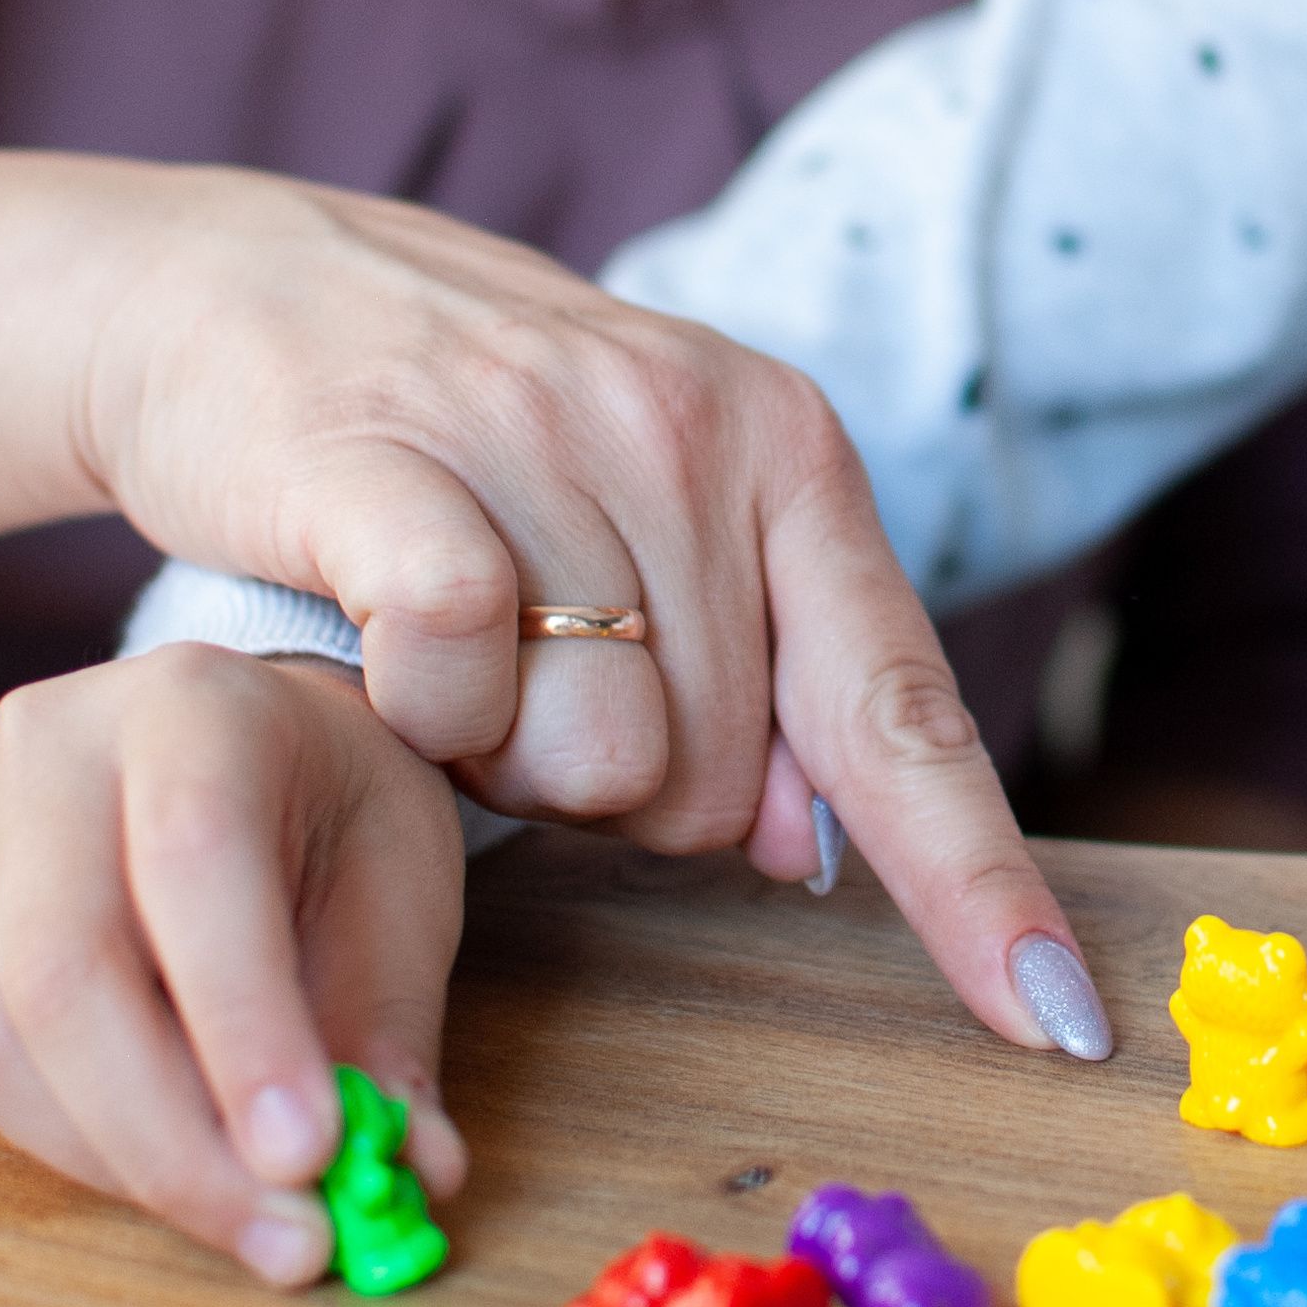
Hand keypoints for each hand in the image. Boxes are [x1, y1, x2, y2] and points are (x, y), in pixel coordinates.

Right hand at [0, 649, 465, 1283]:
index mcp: (191, 705)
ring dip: (126, 1162)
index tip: (312, 1156)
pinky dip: (78, 1148)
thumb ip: (396, 1031)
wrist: (251, 746)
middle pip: (64, 967)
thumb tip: (420, 1172)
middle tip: (288, 1236)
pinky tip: (177, 1173)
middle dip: (178, 1136)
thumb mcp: (403, 887)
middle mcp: (53, 749)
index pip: (190, 861)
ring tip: (249, 1221)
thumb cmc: (333, 809)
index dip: (244, 1022)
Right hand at [61, 166, 1091, 1055]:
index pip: (907, 711)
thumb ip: (758, 675)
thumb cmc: (474, 441)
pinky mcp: (386, 455)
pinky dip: (419, 710)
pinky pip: (457, 675)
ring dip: (505, 759)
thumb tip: (813, 851)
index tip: (1063, 1023)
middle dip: (617, 789)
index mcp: (789, 452)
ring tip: (454, 648)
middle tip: (530, 670)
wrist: (243, 282)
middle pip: (717, 787)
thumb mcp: (659, 517)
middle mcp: (693, 429)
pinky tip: (384, 640)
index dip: (981, 884)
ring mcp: (543, 429)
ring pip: (593, 763)